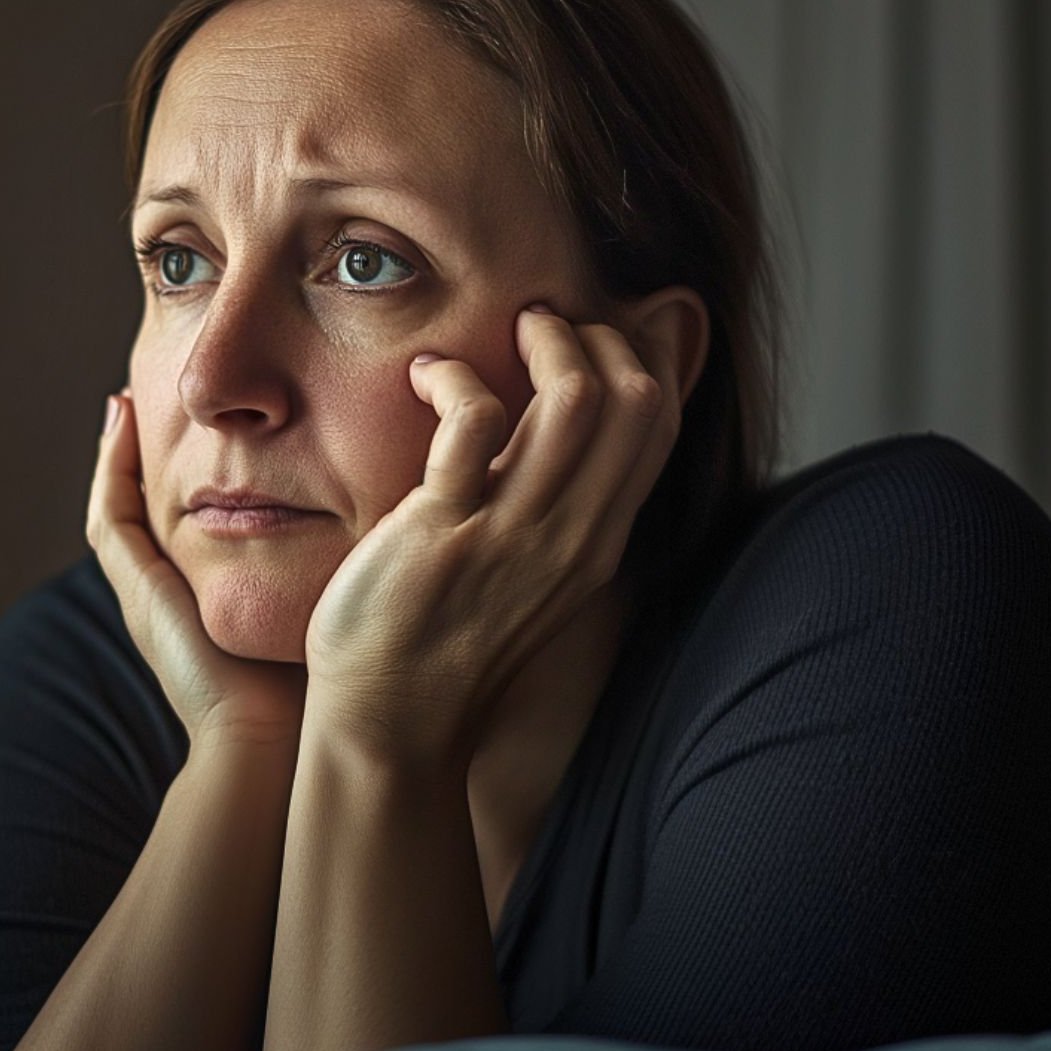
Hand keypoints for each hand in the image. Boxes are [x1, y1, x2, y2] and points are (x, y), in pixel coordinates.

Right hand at [87, 384, 307, 755]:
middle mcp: (166, 592)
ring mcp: (144, 590)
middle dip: (141, 454)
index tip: (201, 424)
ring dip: (116, 449)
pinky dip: (110, 465)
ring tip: (125, 396)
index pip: (187, 522)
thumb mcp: (323, 606)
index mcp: (205, 596)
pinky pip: (110, 515)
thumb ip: (334, 568)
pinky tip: (119, 418)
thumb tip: (387, 523)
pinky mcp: (136, 588)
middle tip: (142, 393)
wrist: (270, 737)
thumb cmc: (310, 685)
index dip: (187, 472)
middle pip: (141, 509)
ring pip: (115, 506)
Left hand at [301, 306, 677, 768]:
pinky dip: (455, 377)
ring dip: (543, 342)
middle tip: (540, 326)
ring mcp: (514, 535)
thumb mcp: (525, 576)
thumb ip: (551, 510)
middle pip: (638, 400)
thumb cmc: (439, 641)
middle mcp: (572, 537)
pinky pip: (475, 420)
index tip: (589, 333)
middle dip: (596, 337)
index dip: (641, 356)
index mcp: (596, 543)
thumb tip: (553, 435)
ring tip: (504, 333)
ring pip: (576, 400)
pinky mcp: (447, 532)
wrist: (390, 724)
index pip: (661, 425)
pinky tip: (427, 377)